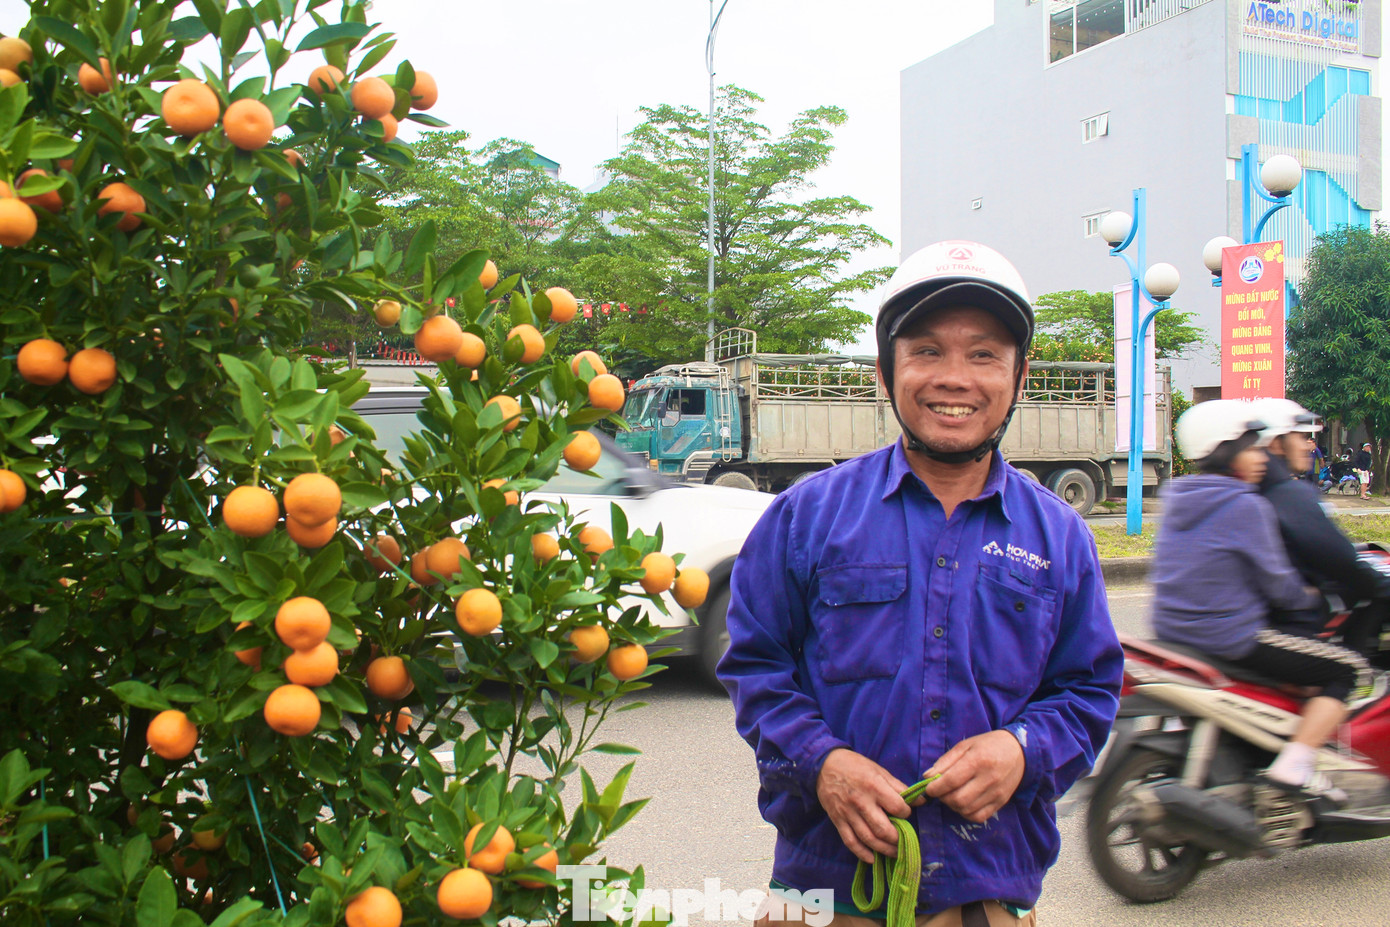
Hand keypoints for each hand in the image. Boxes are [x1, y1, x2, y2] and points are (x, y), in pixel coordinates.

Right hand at [815, 748, 924, 863]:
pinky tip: (872, 858)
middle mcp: (861, 802)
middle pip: (883, 829)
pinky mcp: (837, 820)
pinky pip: (850, 841)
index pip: (897, 807)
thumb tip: (920, 801)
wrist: (823, 765)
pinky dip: (862, 853)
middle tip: (904, 841)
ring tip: (894, 853)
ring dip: (884, 850)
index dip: (906, 813)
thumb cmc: (855, 766)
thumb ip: (898, 787)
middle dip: (897, 839)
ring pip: (868, 838)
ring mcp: (848, 813)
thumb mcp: (878, 770)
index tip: (906, 813)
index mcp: (874, 786)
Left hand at [922, 730, 1024, 822]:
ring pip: (967, 810)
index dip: (935, 788)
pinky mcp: (1001, 802)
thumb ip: (945, 761)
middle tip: (941, 791)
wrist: (1019, 751)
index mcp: (978, 760)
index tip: (929, 788)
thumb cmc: (988, 745)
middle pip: (958, 799)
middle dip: (943, 798)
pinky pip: (979, 816)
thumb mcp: (965, 745)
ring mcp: (996, 792)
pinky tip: (964, 803)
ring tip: (952, 795)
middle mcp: (989, 778)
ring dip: (953, 805)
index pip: (951, 781)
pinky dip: (966, 813)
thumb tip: (927, 777)